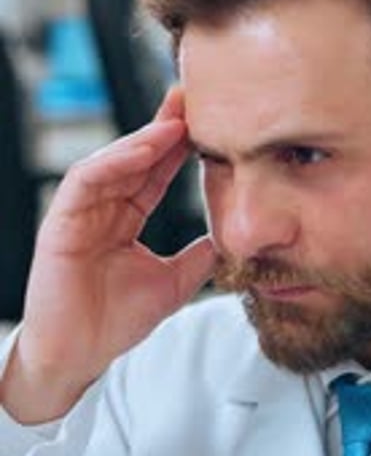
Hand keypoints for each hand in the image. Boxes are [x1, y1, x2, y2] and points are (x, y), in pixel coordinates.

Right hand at [0, 90, 214, 422]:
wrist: (78, 357)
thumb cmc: (114, 323)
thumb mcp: (172, 284)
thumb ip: (197, 259)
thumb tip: (226, 241)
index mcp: (124, 220)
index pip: (155, 174)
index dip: (180, 149)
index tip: (212, 125)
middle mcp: (102, 210)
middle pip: (135, 158)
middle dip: (164, 127)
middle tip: (193, 99)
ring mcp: (80, 214)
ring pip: (112, 162)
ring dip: (143, 139)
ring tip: (176, 120)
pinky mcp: (60, 223)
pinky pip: (87, 181)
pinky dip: (114, 162)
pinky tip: (144, 149)